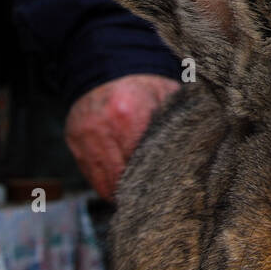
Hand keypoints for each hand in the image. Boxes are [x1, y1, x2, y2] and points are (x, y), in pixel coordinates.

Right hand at [64, 73, 180, 200]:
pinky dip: (102, 181)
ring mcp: (84, 135)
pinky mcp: (73, 140)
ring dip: (116, 191)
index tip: (163, 190)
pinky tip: (117, 186)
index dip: (152, 179)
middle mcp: (101, 128)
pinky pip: (89, 172)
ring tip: (134, 200)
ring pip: (101, 180)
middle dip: (134, 190)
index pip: (140, 162)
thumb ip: (177, 121)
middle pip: (119, 176)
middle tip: (151, 201)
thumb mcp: (165, 96)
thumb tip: (197, 149)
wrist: (106, 67)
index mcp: (128, 115)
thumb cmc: (142, 86)